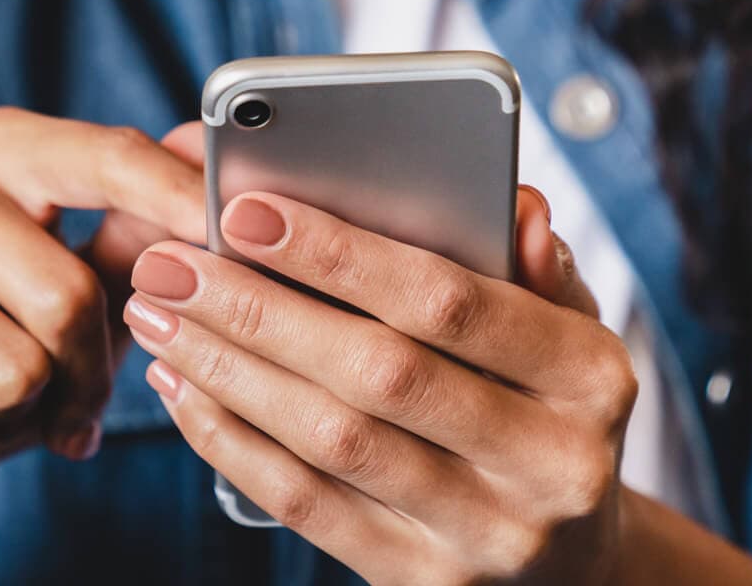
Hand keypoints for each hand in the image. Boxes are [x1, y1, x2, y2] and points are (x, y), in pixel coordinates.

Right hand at [0, 110, 205, 535]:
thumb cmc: (11, 342)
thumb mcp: (92, 287)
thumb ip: (146, 227)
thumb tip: (207, 155)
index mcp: (1, 146)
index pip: (104, 157)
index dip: (174, 200)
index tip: (229, 233)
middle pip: (66, 292)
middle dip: (90, 372)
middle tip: (79, 402)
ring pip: (9, 364)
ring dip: (26, 413)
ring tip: (6, 406)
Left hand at [125, 185, 639, 584]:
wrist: (577, 564)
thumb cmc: (551, 408)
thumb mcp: (570, 331)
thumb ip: (535, 264)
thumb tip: (513, 203)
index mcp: (591, 378)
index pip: (451, 302)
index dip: (341, 255)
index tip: (246, 210)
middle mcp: (551, 463)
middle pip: (378, 373)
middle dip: (258, 310)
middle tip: (171, 264)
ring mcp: (485, 535)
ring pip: (332, 443)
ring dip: (228, 372)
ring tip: (159, 316)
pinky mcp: (422, 583)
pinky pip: (307, 506)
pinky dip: (232, 442)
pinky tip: (185, 389)